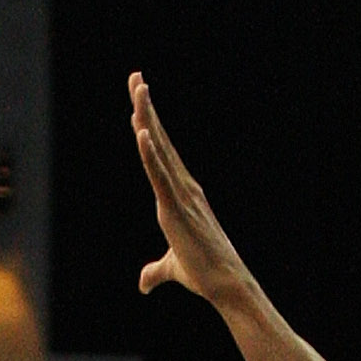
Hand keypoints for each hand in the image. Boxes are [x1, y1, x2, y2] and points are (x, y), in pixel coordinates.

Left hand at [130, 72, 254, 309]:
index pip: (160, 151)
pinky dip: (150, 154)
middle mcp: (182, 186)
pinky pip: (159, 176)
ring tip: (138, 88)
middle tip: (135, 76)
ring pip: (158, 150)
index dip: (148, 123)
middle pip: (158, 139)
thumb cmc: (204, 273)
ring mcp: (180, 195)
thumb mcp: (173, 267)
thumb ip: (156, 270)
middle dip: (145, 107)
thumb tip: (143, 284)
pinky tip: (141, 132)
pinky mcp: (175, 209)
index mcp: (180, 193)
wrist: (225, 284)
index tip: (139, 96)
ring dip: (147, 118)